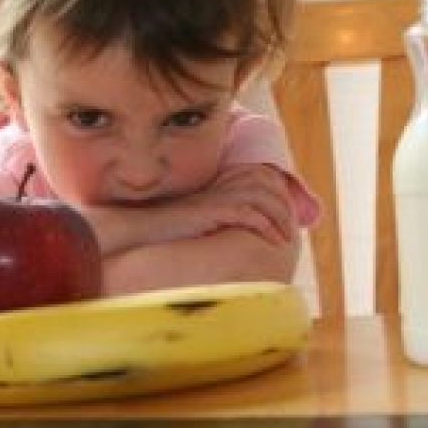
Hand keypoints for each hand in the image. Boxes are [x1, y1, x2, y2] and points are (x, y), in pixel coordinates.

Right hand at [89, 164, 294, 251]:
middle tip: (290, 230)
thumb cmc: (157, 234)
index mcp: (214, 194)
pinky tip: (271, 238)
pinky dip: (264, 225)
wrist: (136, 229)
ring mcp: (216, 200)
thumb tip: (222, 242)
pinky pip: (248, 214)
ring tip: (285, 237)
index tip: (283, 221)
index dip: (273, 199)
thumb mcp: (188, 227)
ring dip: (279, 218)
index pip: (254, 185)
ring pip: (262, 199)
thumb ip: (207, 228)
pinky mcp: (213, 211)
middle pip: (264, 188)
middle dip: (283, 208)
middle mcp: (218, 193)